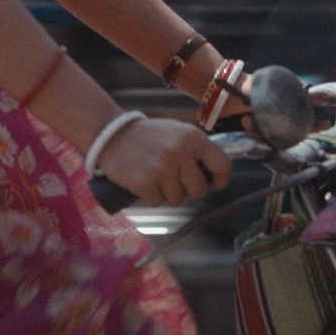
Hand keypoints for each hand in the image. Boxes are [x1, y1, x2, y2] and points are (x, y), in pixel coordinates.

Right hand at [94, 116, 230, 206]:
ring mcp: (161, 168)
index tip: (211, 182)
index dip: (220, 179)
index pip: (223, 165)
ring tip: (157, 175)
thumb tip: (216, 178)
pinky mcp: (144, 182)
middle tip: (175, 177)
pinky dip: (152, 195)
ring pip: (179, 199)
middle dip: (189, 189)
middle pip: (200, 189)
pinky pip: (158, 201)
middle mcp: (179, 152)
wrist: (113, 135)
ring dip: (169, 192)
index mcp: (192, 137)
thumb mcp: (178, 133)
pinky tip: (145, 179)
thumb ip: (199, 151)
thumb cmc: (150, 137)